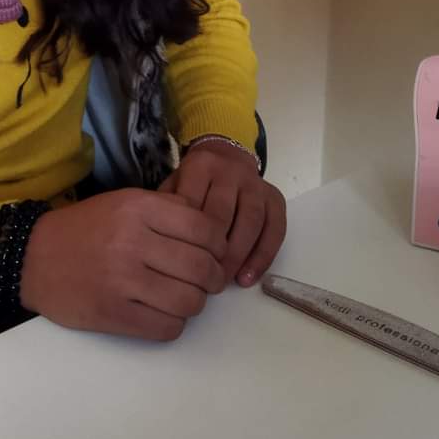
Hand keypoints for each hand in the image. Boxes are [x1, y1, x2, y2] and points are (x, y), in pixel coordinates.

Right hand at [19, 188, 226, 341]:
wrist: (33, 258)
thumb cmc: (86, 228)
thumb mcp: (125, 201)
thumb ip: (166, 209)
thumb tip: (210, 229)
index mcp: (138, 208)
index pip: (204, 228)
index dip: (219, 244)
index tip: (215, 252)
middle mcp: (133, 242)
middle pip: (201, 267)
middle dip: (213, 278)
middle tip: (208, 280)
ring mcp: (123, 281)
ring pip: (189, 301)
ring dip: (195, 303)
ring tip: (185, 297)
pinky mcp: (114, 314)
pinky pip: (166, 327)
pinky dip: (174, 323)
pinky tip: (164, 313)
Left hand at [158, 140, 285, 287]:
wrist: (226, 158)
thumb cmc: (193, 184)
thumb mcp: (173, 187)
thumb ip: (166, 211)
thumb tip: (162, 248)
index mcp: (201, 165)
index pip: (194, 204)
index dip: (187, 237)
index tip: (179, 264)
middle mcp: (231, 170)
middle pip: (223, 214)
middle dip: (213, 251)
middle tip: (202, 278)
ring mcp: (256, 184)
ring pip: (251, 221)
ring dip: (238, 256)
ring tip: (223, 281)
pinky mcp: (275, 198)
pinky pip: (275, 229)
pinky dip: (263, 257)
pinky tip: (247, 278)